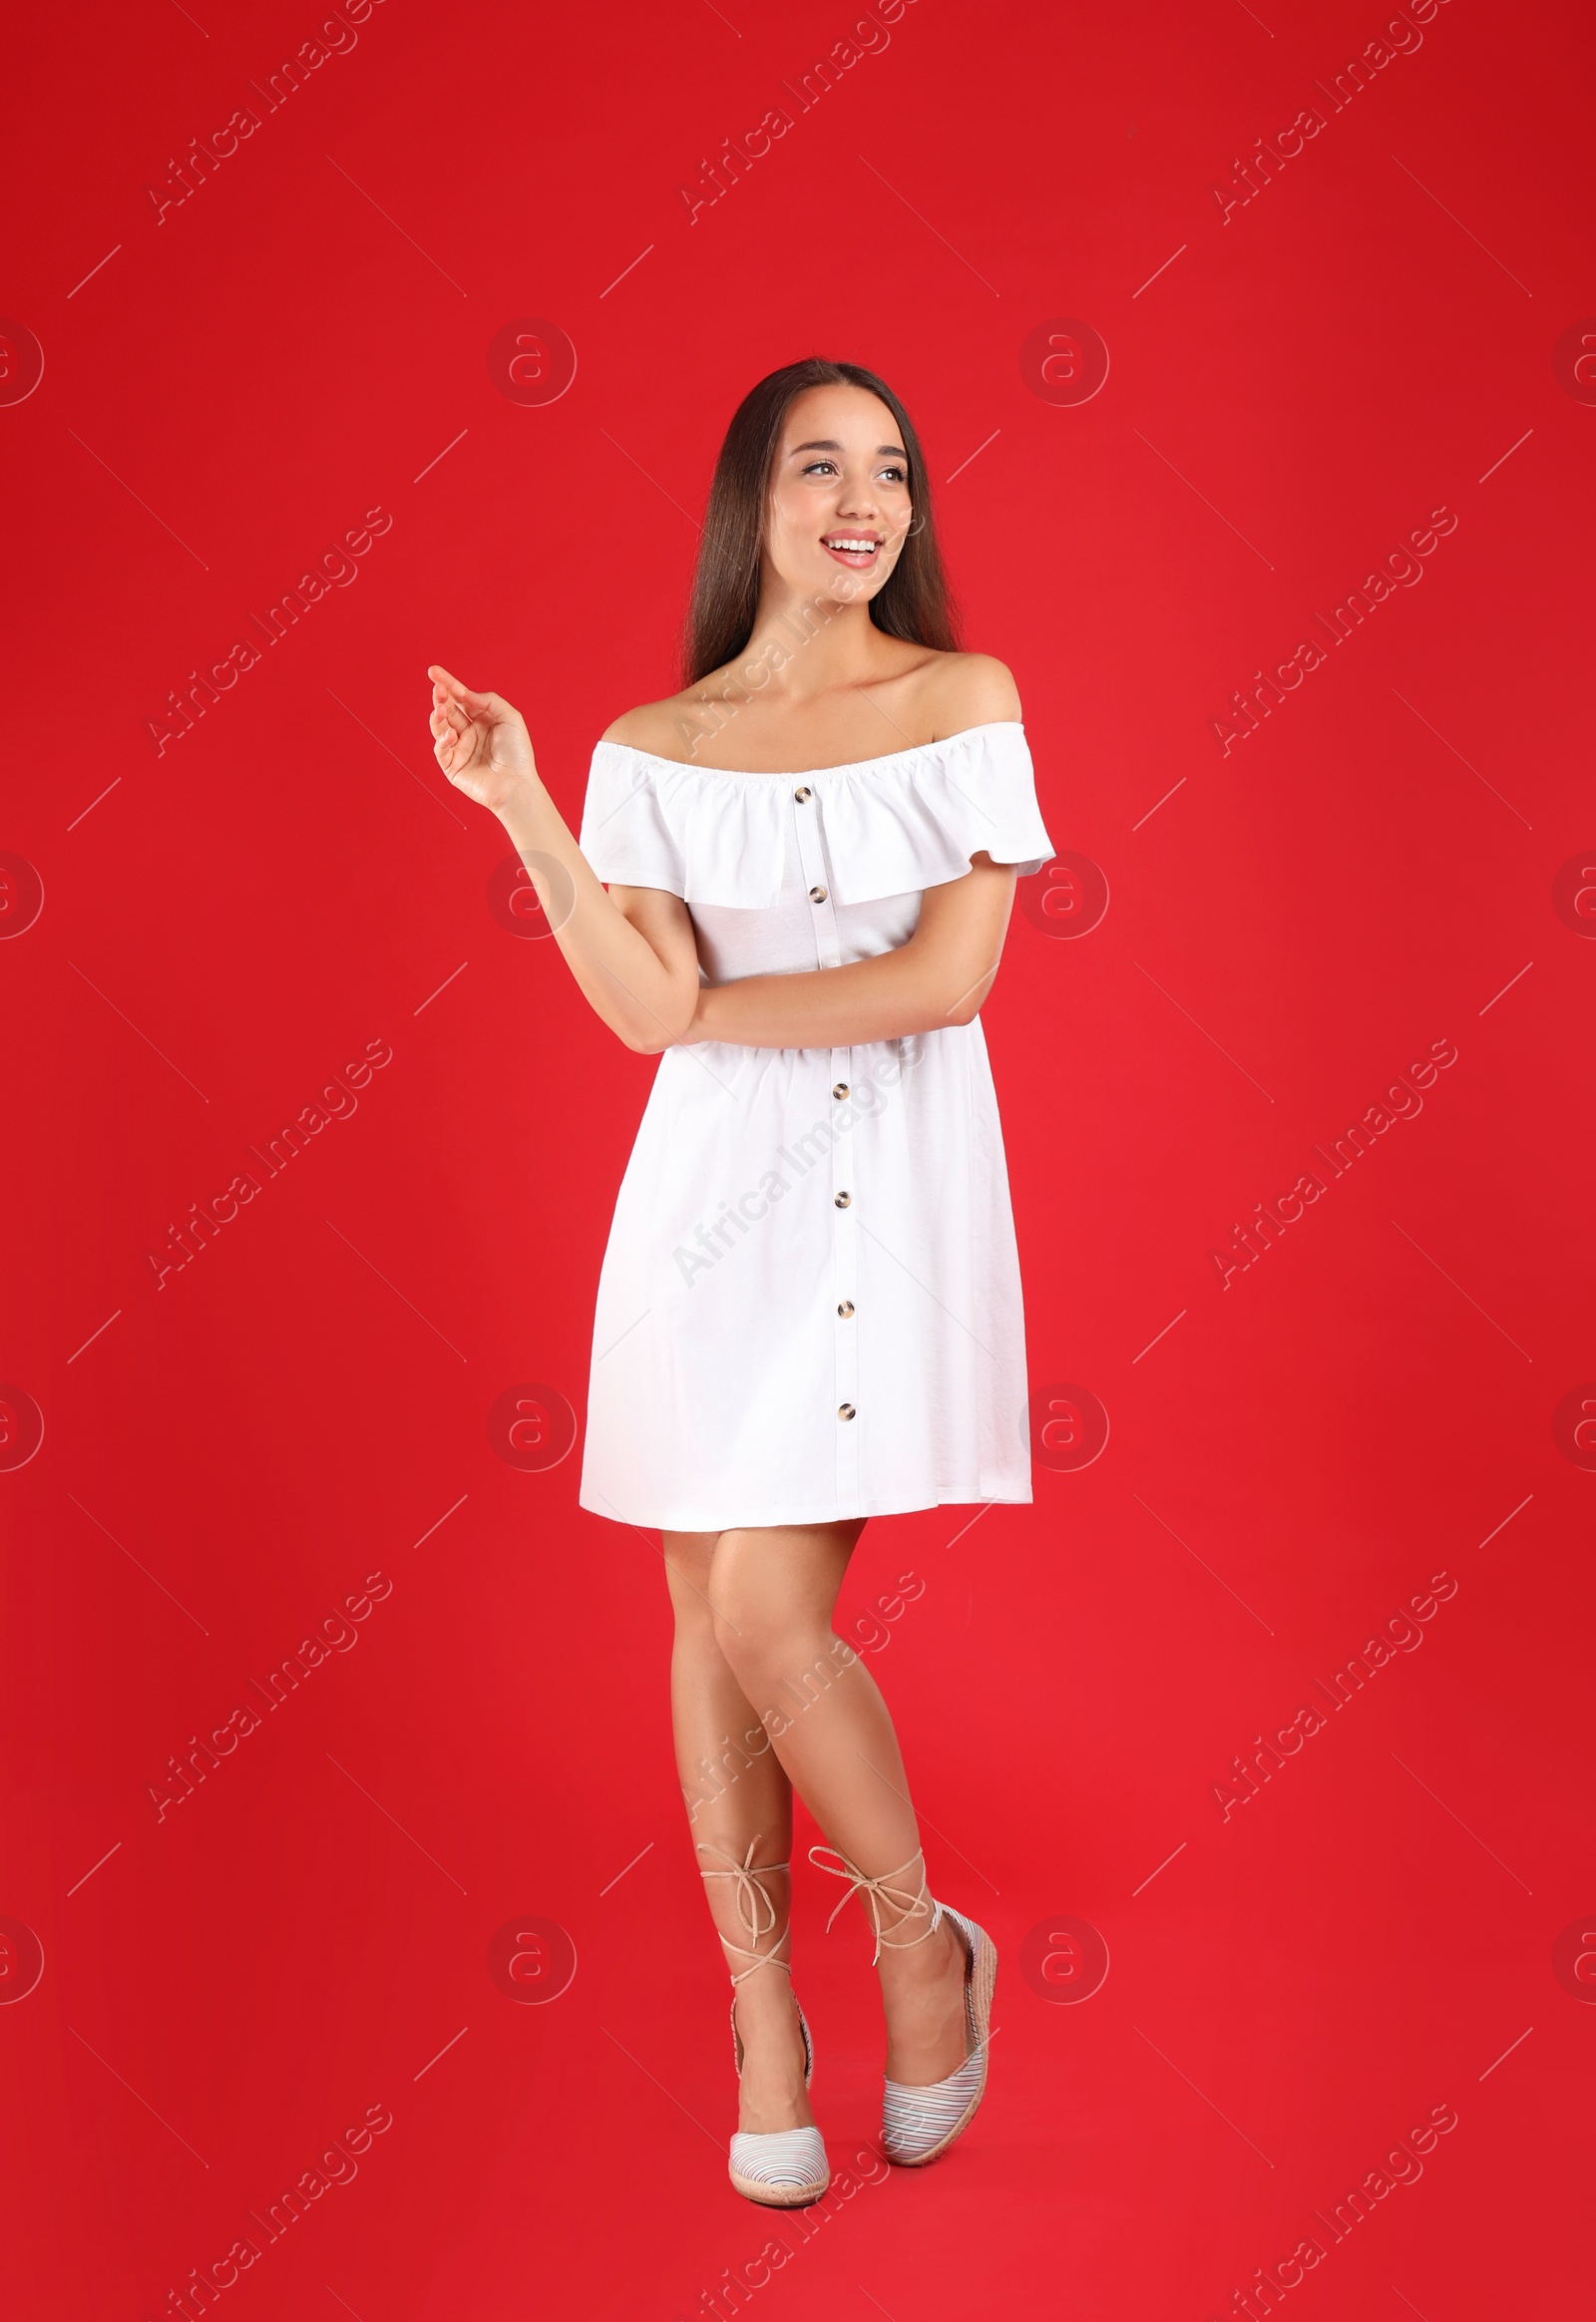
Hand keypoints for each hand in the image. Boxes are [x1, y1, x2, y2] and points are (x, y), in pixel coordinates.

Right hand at [427, 665, 537, 815]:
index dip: (448, 684)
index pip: (461, 698)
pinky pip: (441, 749)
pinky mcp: (452, 767)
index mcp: (483, 720)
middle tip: (437, 688)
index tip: (433, 671)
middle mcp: (469, 732)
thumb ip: (489, 701)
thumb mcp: (511, 718)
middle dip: (441, 697)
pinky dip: (442, 740)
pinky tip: (451, 735)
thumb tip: (465, 694)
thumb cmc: (518, 754)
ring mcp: (459, 749)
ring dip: (438, 715)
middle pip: (449, 709)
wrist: (516, 785)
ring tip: (440, 708)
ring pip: (440, 727)